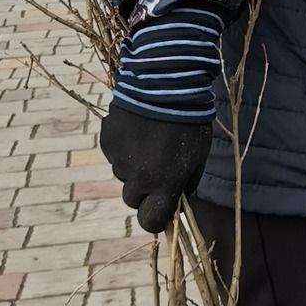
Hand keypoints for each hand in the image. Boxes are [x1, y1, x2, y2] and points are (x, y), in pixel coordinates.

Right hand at [100, 104, 212, 233]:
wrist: (166, 83)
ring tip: (148, 141)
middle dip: (142, 190)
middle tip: (154, 168)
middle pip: (132, 200)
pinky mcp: (106, 142)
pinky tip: (137, 128)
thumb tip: (178, 199)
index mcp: (164, 184)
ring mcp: (118, 159)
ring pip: (122, 175)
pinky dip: (123, 147)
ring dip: (132, 166)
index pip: (151, 221)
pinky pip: (114, 154)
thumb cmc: (191, 121)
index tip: (159, 209)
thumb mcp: (199, 156)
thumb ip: (187, 182)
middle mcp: (138, 177)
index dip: (154, 218)